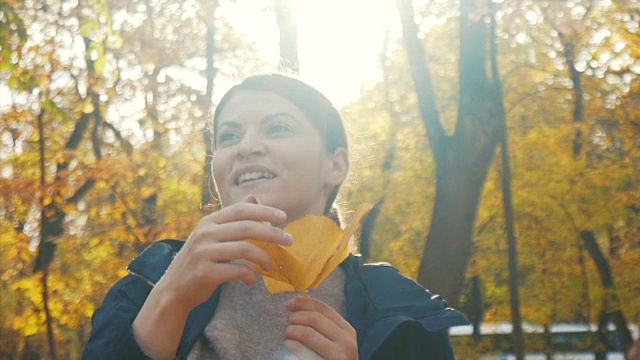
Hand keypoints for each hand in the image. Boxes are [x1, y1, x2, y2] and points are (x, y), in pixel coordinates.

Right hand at [158, 196, 292, 310]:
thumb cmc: (199, 261)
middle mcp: (205, 233)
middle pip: (247, 227)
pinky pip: (238, 270)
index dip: (264, 211)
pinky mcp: (205, 272)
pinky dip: (250, 275)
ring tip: (270, 266)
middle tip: (290, 240)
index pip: (241, 209)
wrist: (174, 290)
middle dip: (273, 233)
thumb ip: (232, 219)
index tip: (283, 217)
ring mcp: (204, 252)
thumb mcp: (212, 236)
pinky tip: (252, 280)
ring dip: (264, 258)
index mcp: (209, 221)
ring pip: (245, 249)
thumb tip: (254, 197)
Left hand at [284, 296, 357, 359]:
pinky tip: (289, 345)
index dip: (304, 303)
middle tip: (288, 324)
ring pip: (308, 333)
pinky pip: (304, 351)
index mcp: (347, 330)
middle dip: (296, 318)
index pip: (324, 308)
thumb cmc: (333, 359)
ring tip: (287, 335)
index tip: (288, 304)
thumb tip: (299, 303)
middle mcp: (347, 340)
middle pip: (315, 319)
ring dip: (292, 331)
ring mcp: (340, 354)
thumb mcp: (334, 341)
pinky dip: (293, 345)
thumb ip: (322, 325)